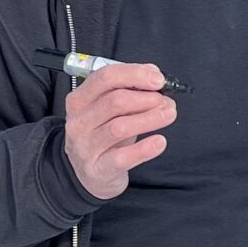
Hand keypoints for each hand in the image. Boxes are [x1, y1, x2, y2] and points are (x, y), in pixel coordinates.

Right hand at [62, 62, 174, 200]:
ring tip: (168, 115)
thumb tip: (153, 73)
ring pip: (120, 127)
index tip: (158, 79)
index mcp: (79, 100)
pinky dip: (145, 149)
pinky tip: (159, 142)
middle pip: (115, 101)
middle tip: (166, 101)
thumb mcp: (110, 110)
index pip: (105, 77)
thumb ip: (129, 89)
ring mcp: (85, 147)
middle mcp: (79, 122)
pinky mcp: (97, 169)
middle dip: (147, 98)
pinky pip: (123, 157)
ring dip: (150, 118)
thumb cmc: (102, 135)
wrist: (90, 173)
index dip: (135, 74)